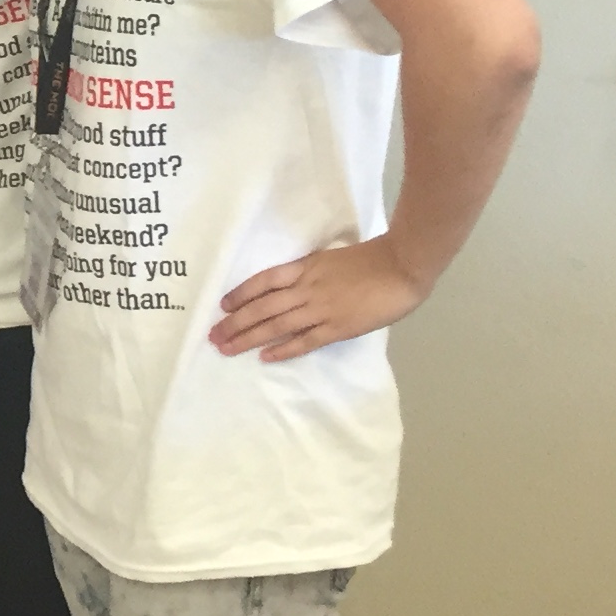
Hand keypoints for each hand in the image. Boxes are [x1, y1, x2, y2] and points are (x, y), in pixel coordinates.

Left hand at [209, 235, 430, 362]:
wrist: (401, 266)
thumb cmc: (371, 259)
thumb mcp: (331, 259)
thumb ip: (310, 272)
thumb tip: (293, 285)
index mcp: (305, 268)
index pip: (263, 281)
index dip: (241, 294)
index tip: (223, 306)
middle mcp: (306, 288)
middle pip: (262, 307)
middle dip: (235, 322)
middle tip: (213, 335)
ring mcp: (320, 309)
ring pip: (276, 325)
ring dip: (248, 338)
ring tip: (227, 348)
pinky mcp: (337, 327)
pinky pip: (304, 341)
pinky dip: (283, 349)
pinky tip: (265, 357)